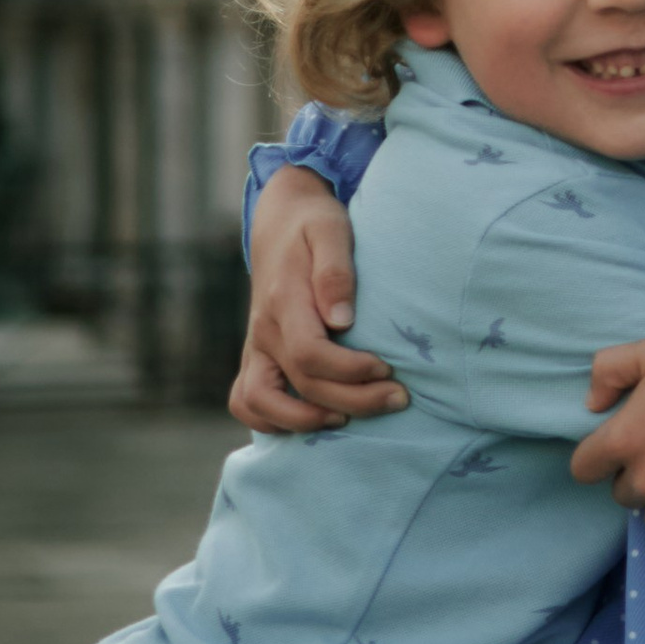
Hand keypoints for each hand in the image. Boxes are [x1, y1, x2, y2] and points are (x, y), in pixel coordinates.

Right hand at [229, 169, 410, 434]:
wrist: (279, 222)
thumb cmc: (314, 224)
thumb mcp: (330, 230)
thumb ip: (335, 271)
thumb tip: (342, 319)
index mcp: (284, 300)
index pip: (309, 352)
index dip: (349, 370)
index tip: (387, 368)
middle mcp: (264, 329)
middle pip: (300, 384)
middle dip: (353, 400)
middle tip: (398, 398)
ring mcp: (256, 346)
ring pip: (260, 403)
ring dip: (304, 422)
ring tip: (349, 419)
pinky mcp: (256, 356)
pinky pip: (246, 401)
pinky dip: (271, 422)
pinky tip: (314, 420)